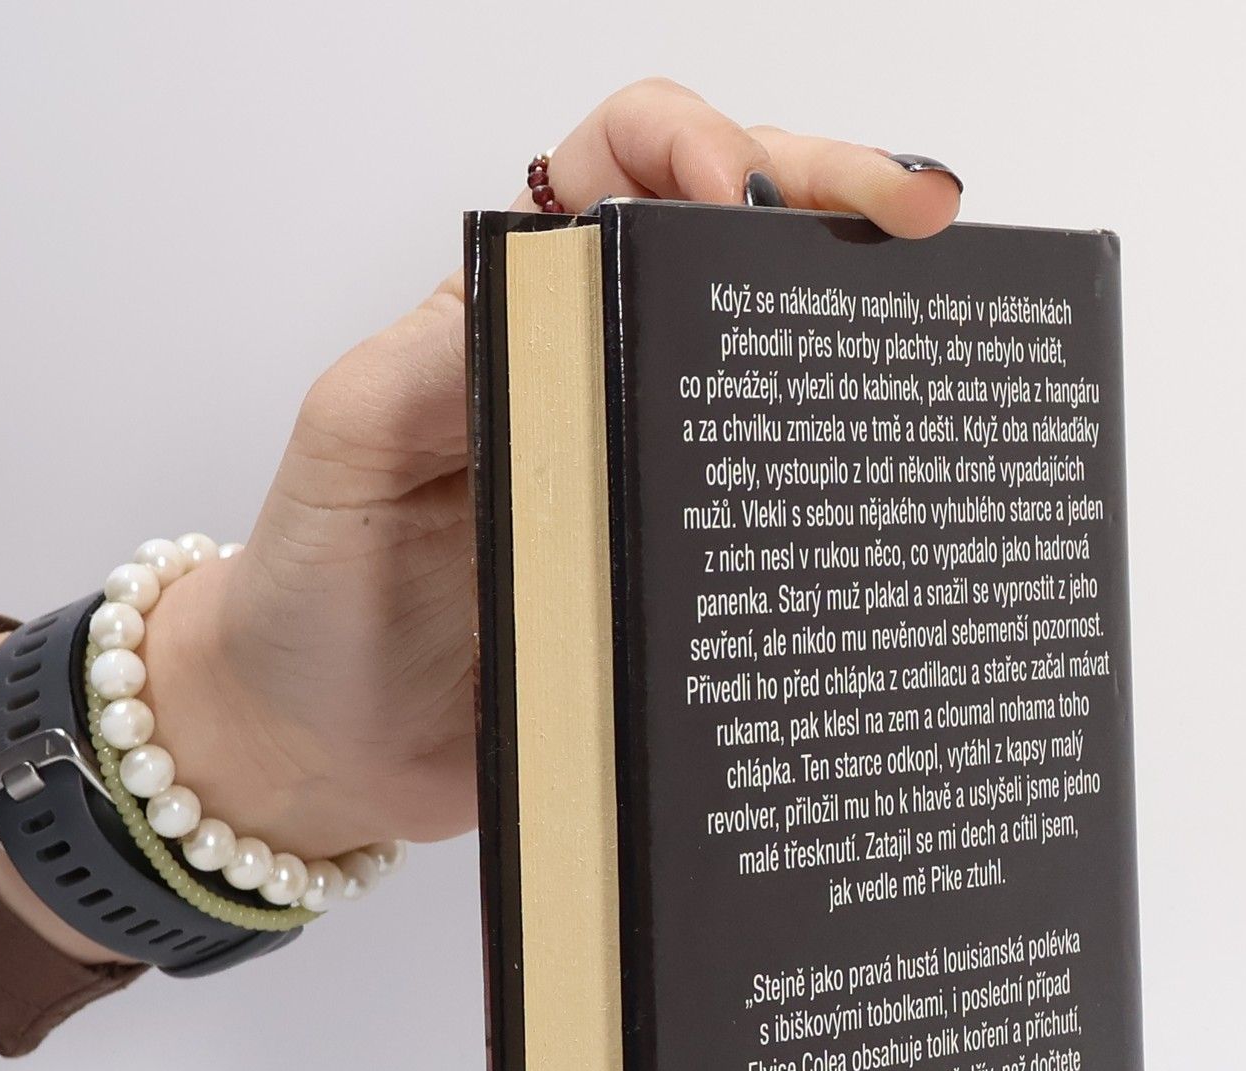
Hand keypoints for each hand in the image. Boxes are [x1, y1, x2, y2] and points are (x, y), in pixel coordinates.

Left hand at [141, 79, 961, 859]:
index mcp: (512, 314)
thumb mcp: (350, 445)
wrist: (321, 748)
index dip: (694, 148)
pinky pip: (766, 526)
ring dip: (856, 335)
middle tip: (922, 222)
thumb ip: (435, 358)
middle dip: (835, 201)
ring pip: (772, 378)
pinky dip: (833, 499)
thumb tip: (561, 292)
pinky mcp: (673, 582)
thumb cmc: (314, 590)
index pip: (620, 171)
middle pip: (730, 249)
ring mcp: (642, 482)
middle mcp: (593, 379)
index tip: (741, 196)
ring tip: (931, 328)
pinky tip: (887, 493)